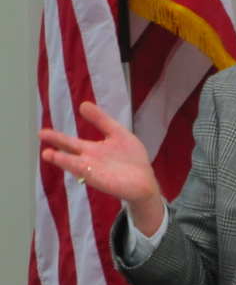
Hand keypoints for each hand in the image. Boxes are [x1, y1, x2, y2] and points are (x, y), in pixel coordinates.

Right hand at [39, 101, 163, 235]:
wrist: (145, 179)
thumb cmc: (131, 159)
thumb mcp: (118, 133)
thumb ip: (102, 120)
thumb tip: (83, 104)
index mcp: (93, 150)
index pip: (71, 143)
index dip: (58, 138)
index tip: (43, 132)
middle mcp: (90, 161)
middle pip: (69, 152)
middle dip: (56, 145)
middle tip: (41, 136)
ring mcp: (95, 171)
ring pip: (76, 165)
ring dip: (63, 160)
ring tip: (48, 154)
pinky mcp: (103, 180)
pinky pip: (90, 174)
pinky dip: (82, 169)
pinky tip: (74, 164)